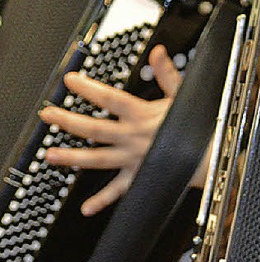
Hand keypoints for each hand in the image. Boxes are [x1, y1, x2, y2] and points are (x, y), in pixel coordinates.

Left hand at [39, 44, 181, 215]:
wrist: (208, 157)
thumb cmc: (195, 125)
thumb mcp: (181, 95)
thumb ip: (166, 73)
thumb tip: (158, 52)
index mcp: (142, 115)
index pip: (110, 98)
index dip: (89, 89)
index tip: (70, 81)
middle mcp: (133, 137)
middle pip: (95, 129)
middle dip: (69, 121)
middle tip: (48, 115)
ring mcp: (133, 158)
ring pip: (98, 159)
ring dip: (73, 158)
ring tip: (50, 156)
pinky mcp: (138, 176)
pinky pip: (118, 191)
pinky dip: (102, 201)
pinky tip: (86, 208)